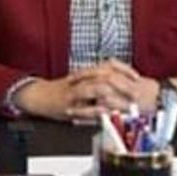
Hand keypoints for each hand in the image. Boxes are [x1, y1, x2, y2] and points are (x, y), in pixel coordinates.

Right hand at [13, 60, 159, 121]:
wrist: (39, 95)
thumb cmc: (61, 91)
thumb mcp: (81, 83)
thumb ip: (97, 84)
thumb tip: (118, 89)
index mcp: (86, 73)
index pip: (109, 64)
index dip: (124, 69)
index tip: (137, 77)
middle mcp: (81, 78)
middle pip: (106, 74)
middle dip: (123, 83)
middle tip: (136, 91)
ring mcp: (75, 90)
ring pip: (97, 87)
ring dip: (113, 95)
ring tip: (125, 102)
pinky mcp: (68, 102)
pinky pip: (84, 105)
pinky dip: (96, 108)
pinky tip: (105, 112)